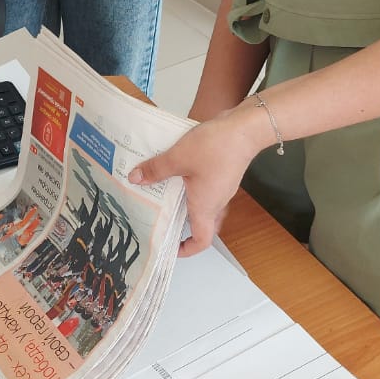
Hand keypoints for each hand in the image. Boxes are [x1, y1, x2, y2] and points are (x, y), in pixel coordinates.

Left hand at [129, 108, 267, 257]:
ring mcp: (222, 187)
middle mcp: (217, 201)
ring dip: (185, 203)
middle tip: (163, 220)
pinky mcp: (223, 173)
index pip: (201, 241)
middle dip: (183, 226)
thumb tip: (135, 179)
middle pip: (203, 225)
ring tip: (163, 193)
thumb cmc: (215, 148)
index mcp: (206, 206)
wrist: (244, 128)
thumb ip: (156, 170)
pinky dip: (191, 186)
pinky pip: (206, 188)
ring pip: (204, 205)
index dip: (187, 249)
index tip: (171, 246)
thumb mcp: (178, 158)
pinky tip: (177, 170)